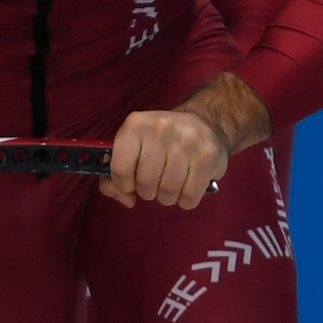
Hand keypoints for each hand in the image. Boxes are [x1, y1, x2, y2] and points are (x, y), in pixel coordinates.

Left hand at [101, 75, 268, 209]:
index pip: (120, 169)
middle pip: (146, 183)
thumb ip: (114, 176)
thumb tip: (126, 199)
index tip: (130, 184)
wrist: (204, 121)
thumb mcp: (132, 146)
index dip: (124, 185)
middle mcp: (161, 129)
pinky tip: (187, 187)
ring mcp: (187, 141)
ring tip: (170, 185)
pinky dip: (186, 200)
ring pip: (168, 192)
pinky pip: (190, 197)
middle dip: (148, 192)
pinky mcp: (208, 156)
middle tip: (154, 184)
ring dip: (167, 197)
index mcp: (135, 125)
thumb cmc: (159, 141)